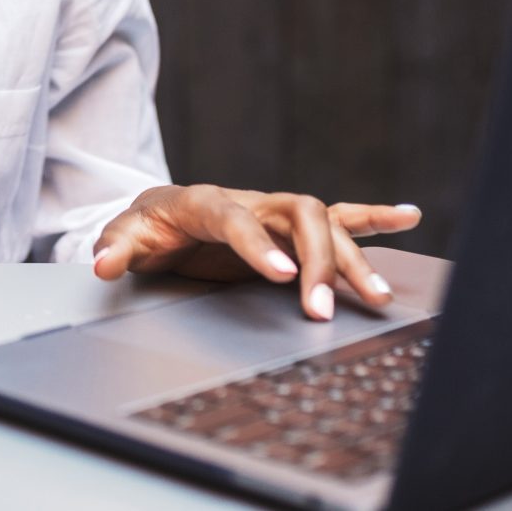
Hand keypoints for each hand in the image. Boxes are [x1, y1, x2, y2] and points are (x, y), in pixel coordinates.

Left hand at [90, 184, 421, 319]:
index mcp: (205, 201)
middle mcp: (249, 200)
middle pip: (297, 216)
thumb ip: (115, 248)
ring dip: (353, 258)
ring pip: (325, 223)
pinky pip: (340, 215)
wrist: (161, 213)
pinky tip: (409, 217)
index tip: (285, 278)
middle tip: (320, 312)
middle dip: (316, 262)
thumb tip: (102, 264)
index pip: (236, 218)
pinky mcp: (291, 225)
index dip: (260, 246)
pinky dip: (375, 216)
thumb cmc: (146, 227)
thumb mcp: (124, 236)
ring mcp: (274, 210)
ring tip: (378, 297)